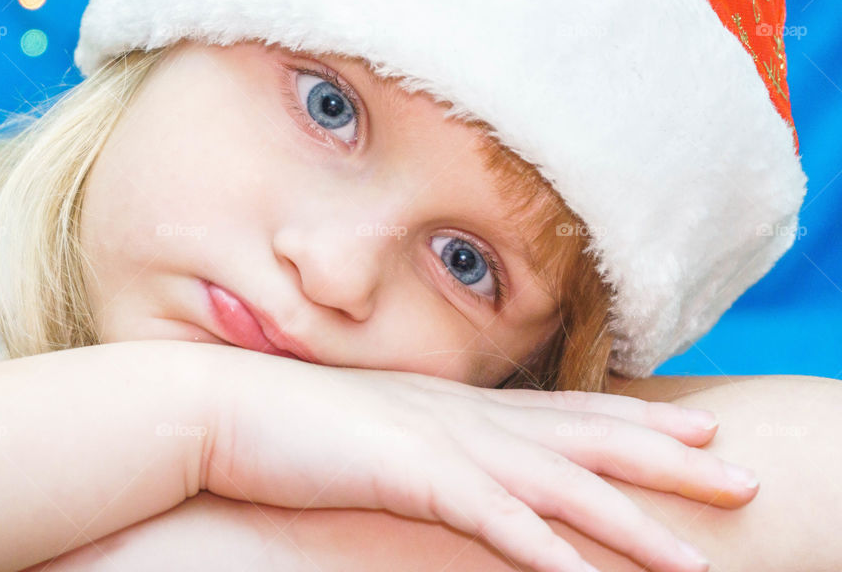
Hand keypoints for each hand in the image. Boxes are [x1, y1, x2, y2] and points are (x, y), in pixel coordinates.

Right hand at [200, 353, 757, 571]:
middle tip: (737, 472)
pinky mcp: (407, 473)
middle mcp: (465, 417)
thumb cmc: (295, 422)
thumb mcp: (377, 428)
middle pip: (585, 439)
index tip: (694, 428)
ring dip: (626, 523)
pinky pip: (489, 518)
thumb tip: (455, 461)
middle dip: (665, 459)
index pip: (567, 411)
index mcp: (460, 406)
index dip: (636, 420)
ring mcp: (440, 443)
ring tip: (690, 558)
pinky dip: (541, 549)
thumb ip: (425, 440)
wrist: (224, 404)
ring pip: (557, 486)